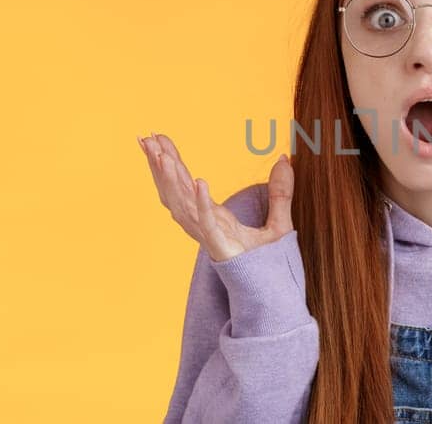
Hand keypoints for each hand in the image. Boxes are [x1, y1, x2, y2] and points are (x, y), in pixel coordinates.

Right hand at [138, 132, 294, 261]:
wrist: (273, 293)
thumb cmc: (268, 263)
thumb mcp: (278, 220)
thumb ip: (281, 190)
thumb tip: (285, 158)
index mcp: (212, 216)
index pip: (185, 183)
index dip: (171, 161)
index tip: (157, 137)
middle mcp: (203, 224)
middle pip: (174, 190)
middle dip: (159, 164)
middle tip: (145, 138)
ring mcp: (209, 235)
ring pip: (183, 203)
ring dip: (171, 178)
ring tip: (162, 155)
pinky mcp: (220, 246)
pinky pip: (208, 221)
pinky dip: (203, 202)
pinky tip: (199, 182)